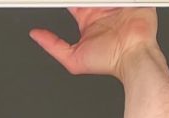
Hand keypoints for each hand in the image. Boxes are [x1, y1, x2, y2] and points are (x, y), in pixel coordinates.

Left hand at [29, 6, 157, 77]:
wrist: (132, 57)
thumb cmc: (108, 61)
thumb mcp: (73, 59)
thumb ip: (53, 46)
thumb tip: (35, 35)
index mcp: (88, 19)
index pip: (72, 1)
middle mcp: (100, 9)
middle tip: (84, 0)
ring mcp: (115, 2)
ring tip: (95, 0)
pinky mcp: (130, 0)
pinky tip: (106, 0)